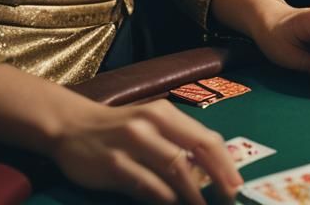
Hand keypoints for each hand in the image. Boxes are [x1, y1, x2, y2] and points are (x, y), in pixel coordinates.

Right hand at [51, 98, 240, 204]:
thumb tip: (208, 172)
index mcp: (165, 113)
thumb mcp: (150, 125)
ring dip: (193, 194)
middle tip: (229, 198)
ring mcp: (132, 142)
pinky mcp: (114, 164)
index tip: (237, 184)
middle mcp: (152, 123)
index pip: (205, 137)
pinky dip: (164, 199)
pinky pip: (147, 185)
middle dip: (217, 178)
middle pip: (195, 151)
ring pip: (174, 169)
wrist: (71, 125)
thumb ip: (175, 142)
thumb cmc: (118, 128)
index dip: (225, 163)